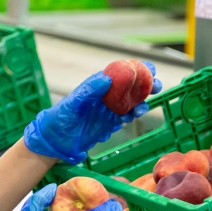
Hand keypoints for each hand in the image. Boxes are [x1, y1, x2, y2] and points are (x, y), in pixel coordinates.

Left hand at [23, 64, 160, 163]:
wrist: (55, 141)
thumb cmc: (60, 118)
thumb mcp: (73, 103)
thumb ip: (89, 91)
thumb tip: (106, 78)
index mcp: (97, 86)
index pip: (120, 73)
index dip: (136, 69)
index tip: (150, 69)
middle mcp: (104, 96)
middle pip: (129, 88)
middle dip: (145, 86)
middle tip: (157, 87)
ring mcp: (107, 110)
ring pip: (130, 103)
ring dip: (139, 104)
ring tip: (140, 109)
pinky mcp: (108, 124)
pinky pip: (124, 118)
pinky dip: (129, 117)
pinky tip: (129, 118)